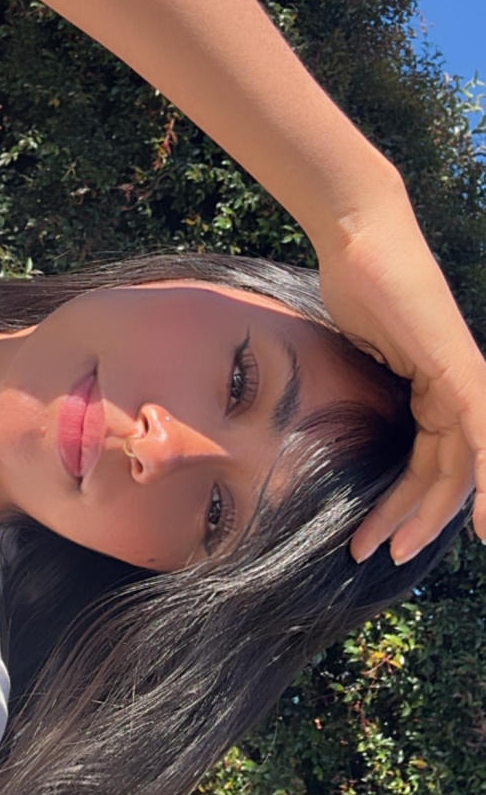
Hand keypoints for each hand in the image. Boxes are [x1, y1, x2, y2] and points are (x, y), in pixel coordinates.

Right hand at [315, 194, 485, 563]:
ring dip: (430, 513)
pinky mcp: (462, 373)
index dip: (405, 505)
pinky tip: (484, 519)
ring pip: (463, 466)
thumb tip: (325, 424)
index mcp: (435, 391)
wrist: (360, 241)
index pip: (431, 463)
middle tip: (379, 554)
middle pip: (446, 474)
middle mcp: (458, 391)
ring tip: (394, 548)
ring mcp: (464, 381)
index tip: (376, 539)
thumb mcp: (354, 357)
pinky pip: (481, 437)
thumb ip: (360, 393)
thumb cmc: (352, 286)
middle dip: (412, 520)